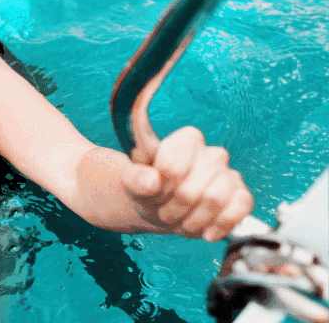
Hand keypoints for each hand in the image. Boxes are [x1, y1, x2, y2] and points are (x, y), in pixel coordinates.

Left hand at [122, 126, 253, 240]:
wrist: (163, 209)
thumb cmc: (149, 189)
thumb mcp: (131, 181)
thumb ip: (134, 176)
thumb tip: (151, 180)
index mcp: (185, 141)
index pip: (173, 164)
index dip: (161, 185)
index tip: (154, 190)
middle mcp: (211, 154)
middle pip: (191, 190)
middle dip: (173, 209)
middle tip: (164, 211)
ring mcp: (229, 175)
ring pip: (215, 200)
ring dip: (192, 221)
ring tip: (181, 221)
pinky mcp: (241, 196)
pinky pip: (240, 208)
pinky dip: (220, 225)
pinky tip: (206, 232)